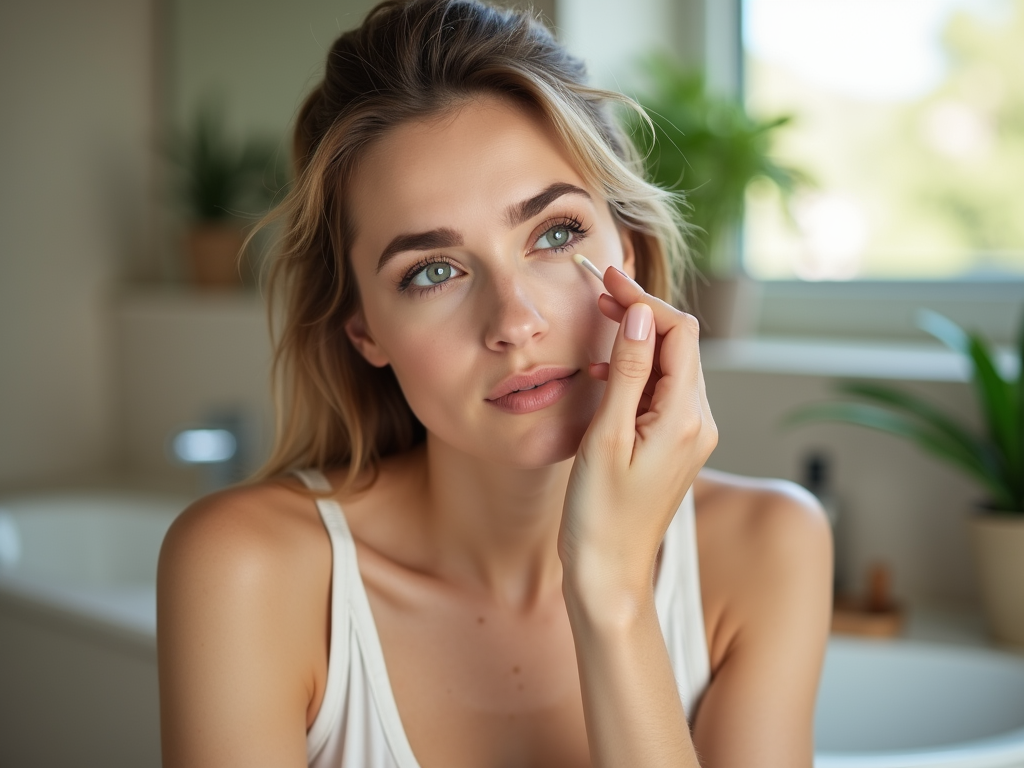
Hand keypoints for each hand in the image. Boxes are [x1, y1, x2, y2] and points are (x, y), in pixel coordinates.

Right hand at [559, 266, 717, 609]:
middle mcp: (698, 422)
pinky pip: (662, 393)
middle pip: (679, 345)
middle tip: (598, 293)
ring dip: (638, 340)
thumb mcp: (606, 437)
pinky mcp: (674, 446)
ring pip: (670, 366)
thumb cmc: (600, 515)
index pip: (678, 333)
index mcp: (686, 417)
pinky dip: (636, 371)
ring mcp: (689, 436)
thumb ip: (628, 373)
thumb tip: (639, 317)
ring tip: (598, 325)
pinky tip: (605, 374)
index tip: (607, 280)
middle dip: (642, 313)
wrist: (610, 575)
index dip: (644, 300)